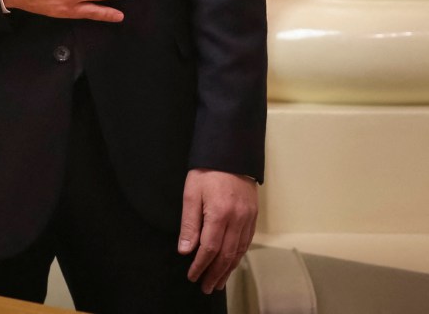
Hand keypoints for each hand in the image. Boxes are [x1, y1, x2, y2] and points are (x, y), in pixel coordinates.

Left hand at [178, 169, 257, 293]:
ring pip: (238, 251)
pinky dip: (238, 256)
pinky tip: (232, 263)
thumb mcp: (191, 192)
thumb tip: (186, 249)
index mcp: (219, 213)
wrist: (231, 152)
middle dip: (215, 273)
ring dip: (228, 270)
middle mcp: (237, 219)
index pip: (209, 248)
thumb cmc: (207, 171)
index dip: (200, 265)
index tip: (192, 276)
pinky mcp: (253, 215)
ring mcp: (248, 218)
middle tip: (206, 287)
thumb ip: (189, 223)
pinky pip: (247, 242)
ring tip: (218, 282)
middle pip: (226, 255)